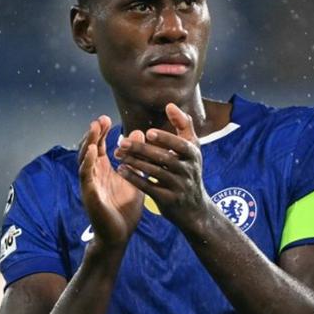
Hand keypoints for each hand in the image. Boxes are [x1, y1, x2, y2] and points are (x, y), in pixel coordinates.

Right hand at [78, 115, 144, 247]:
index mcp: (103, 171)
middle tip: (100, 119)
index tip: (106, 118)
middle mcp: (93, 175)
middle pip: (88, 149)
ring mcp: (89, 185)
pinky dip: (87, 163)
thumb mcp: (134, 179)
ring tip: (94, 129)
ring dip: (88, 144)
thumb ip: (136, 159)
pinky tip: (93, 152)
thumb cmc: (124, 209)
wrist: (119, 235)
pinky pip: (86, 177)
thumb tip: (139, 135)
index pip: (99, 147)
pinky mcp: (89, 195)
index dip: (101, 132)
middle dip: (93, 134)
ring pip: (84, 160)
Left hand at [113, 103, 212, 228]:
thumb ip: (183, 125)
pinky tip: (121, 170)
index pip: (180, 144)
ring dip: (134, 162)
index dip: (165, 138)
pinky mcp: (168, 200)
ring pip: (154, 172)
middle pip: (163, 158)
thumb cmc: (189, 171)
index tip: (148, 133)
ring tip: (118, 154)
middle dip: (141, 149)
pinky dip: (134, 178)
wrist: (194, 208)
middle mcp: (188, 170)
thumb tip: (169, 104)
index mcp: (193, 154)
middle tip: (122, 142)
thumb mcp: (192, 148)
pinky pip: (148, 187)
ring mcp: (179, 186)